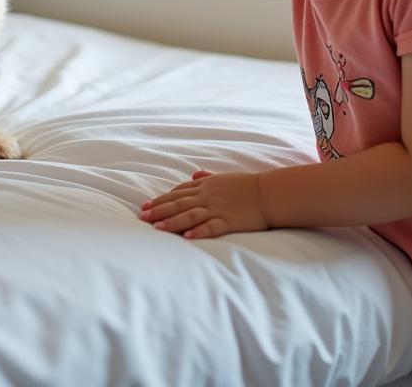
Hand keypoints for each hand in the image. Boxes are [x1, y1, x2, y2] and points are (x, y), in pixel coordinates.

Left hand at [139, 170, 268, 238]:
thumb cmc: (248, 185)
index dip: (161, 199)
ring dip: (172, 221)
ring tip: (157, 228)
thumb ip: (208, 177)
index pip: (178, 192)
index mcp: (206, 185)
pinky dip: (198, 232)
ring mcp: (218, 208)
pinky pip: (211, 226)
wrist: (269, 192)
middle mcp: (208, 195)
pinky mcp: (229, 220)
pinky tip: (186, 237)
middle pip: (179, 202)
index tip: (146, 205)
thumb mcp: (225, 177)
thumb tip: (194, 174)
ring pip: (190, 214)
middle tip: (142, 217)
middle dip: (159, 210)